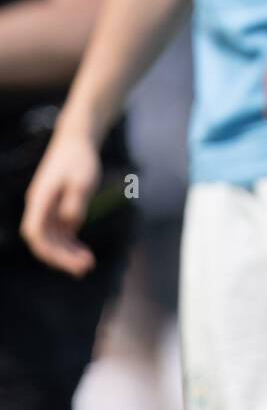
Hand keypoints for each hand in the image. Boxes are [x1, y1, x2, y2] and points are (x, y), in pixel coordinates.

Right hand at [21, 133, 100, 274]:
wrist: (77, 142)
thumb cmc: (80, 159)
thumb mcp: (82, 179)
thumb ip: (75, 202)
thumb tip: (70, 223)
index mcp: (39, 199)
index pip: (34, 232)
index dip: (47, 250)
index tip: (68, 260)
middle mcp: (39, 207)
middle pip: (43, 241)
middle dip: (62, 258)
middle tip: (85, 268)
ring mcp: (46, 210)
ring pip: (52, 240)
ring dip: (67, 255)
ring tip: (88, 265)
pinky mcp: (56, 210)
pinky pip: (60, 234)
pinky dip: (70, 246)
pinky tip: (84, 256)